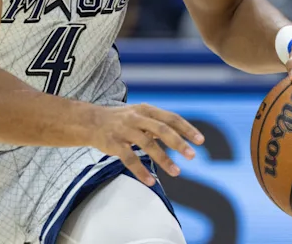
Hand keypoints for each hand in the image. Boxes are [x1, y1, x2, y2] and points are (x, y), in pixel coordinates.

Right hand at [89, 103, 204, 185]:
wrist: (90, 122)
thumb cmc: (120, 119)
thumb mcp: (140, 115)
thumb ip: (158, 123)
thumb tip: (181, 134)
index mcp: (146, 110)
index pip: (171, 118)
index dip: (186, 129)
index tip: (201, 140)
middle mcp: (136, 117)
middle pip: (161, 129)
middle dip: (178, 143)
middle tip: (192, 155)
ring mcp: (125, 130)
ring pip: (147, 144)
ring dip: (164, 159)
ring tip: (177, 172)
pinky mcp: (114, 144)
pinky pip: (129, 158)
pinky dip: (140, 171)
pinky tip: (151, 181)